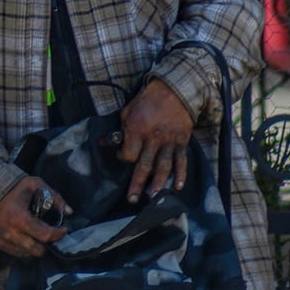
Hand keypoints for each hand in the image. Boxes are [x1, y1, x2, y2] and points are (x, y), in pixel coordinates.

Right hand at [0, 176, 66, 258]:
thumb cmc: (15, 190)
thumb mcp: (35, 185)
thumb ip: (54, 197)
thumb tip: (68, 212)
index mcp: (18, 217)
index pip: (44, 235)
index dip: (58, 234)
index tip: (64, 229)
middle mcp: (9, 232)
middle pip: (38, 250)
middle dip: (46, 243)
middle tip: (48, 233)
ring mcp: (2, 240)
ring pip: (28, 254)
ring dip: (36, 246)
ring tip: (36, 234)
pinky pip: (17, 254)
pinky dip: (25, 248)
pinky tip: (25, 236)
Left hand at [119, 78, 193, 202]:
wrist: (174, 90)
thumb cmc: (147, 101)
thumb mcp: (127, 111)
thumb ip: (121, 130)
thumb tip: (106, 143)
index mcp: (138, 129)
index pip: (129, 153)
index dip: (123, 158)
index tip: (123, 158)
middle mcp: (154, 138)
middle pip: (145, 165)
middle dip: (138, 184)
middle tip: (133, 199)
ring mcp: (170, 141)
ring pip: (164, 166)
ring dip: (159, 183)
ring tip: (154, 198)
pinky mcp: (182, 141)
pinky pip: (181, 160)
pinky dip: (181, 174)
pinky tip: (178, 186)